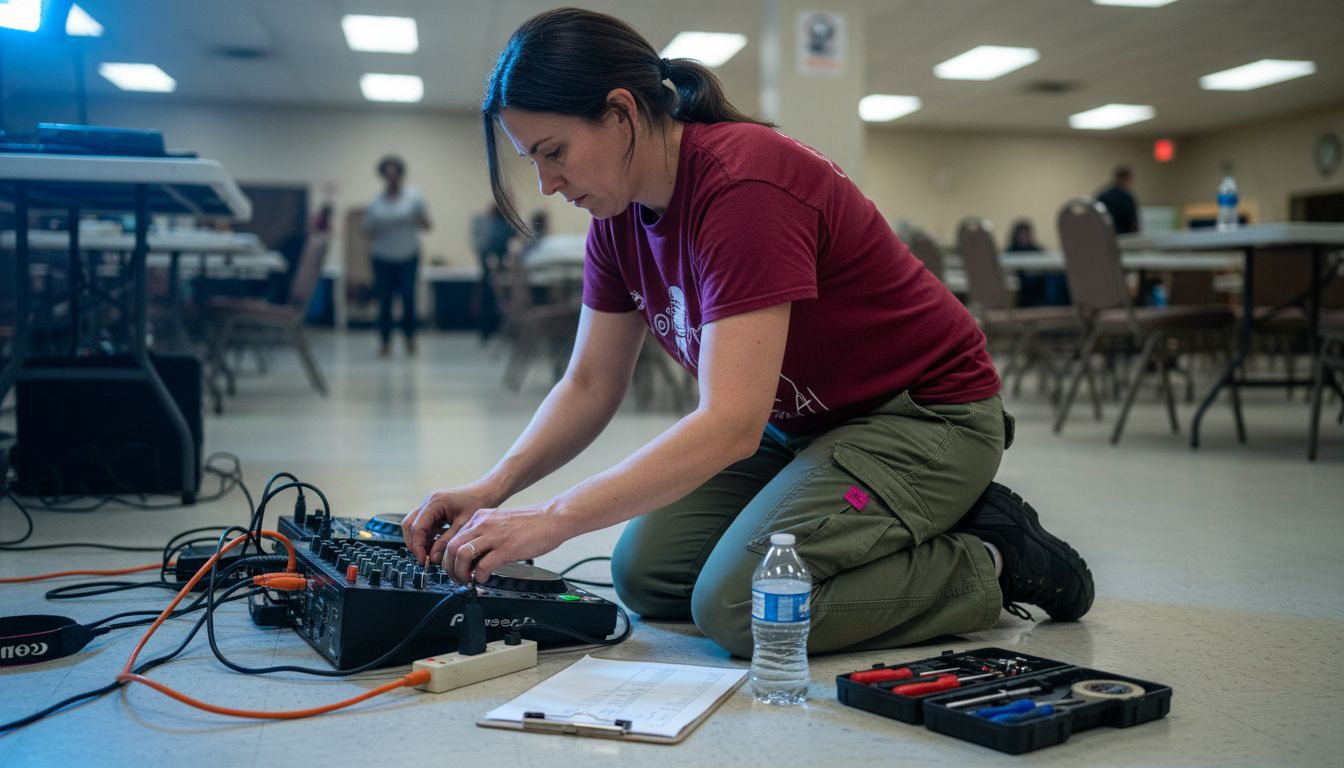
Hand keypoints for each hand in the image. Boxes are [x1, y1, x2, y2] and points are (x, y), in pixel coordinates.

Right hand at [402, 484, 498, 564]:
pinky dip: (428, 538)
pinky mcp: (434, 511)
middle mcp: (428, 502)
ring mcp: (429, 506)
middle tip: (423, 560)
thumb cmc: (478, 503)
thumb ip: (446, 541)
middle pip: (409, 525)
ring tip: (432, 555)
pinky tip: (437, 547)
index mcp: (435, 502)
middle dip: (415, 544)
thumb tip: (432, 558)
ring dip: (421, 541)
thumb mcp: (463, 525)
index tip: (423, 560)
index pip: (417, 527)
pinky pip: (424, 526)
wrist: (486, 492)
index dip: (418, 546)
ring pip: (415, 526)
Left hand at [439, 503, 570, 583]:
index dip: (450, 557)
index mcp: (480, 518)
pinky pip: (483, 565)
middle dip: (450, 567)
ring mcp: (494, 536)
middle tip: (456, 578)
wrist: (553, 518)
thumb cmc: (532, 523)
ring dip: (460, 573)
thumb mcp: (501, 523)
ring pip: (461, 555)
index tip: (454, 568)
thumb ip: (486, 535)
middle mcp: (483, 524)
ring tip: (468, 580)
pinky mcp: (506, 548)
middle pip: (451, 547)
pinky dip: (479, 576)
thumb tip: (475, 557)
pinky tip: (484, 579)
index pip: (453, 538)